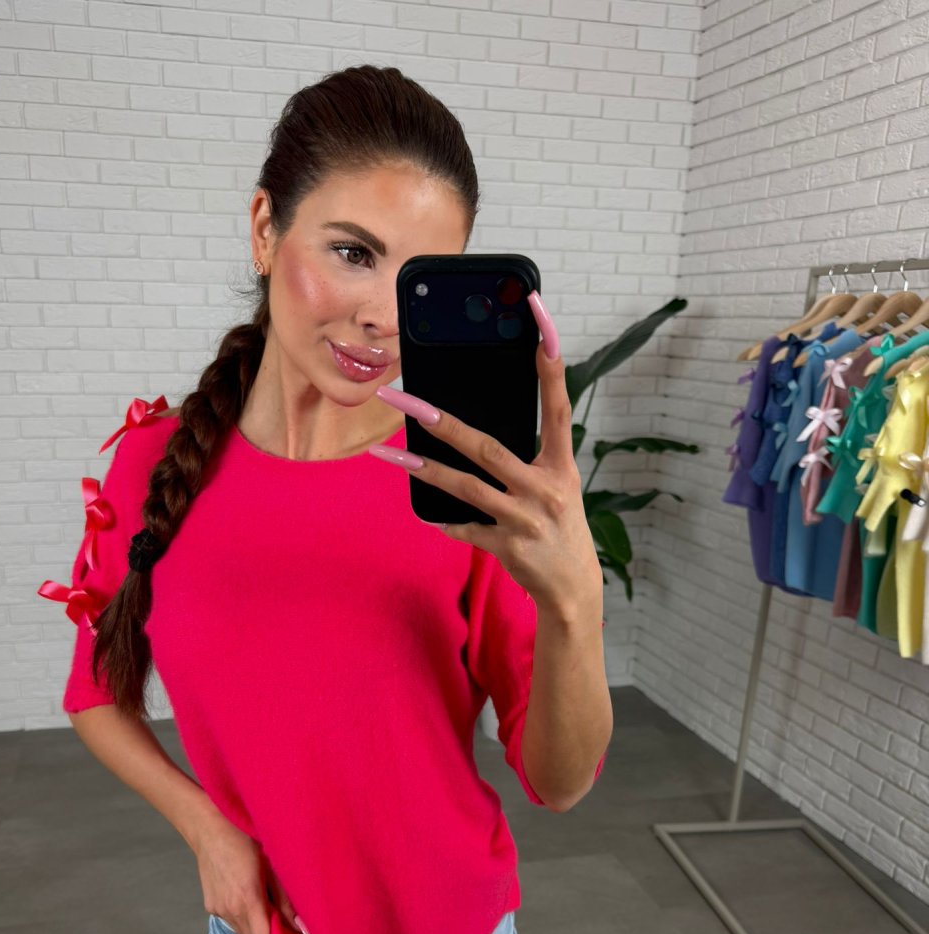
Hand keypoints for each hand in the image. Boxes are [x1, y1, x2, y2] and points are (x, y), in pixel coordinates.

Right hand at [194, 817, 297, 933]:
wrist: (210, 828)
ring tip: (262, 900)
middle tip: (279, 913)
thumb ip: (284, 899)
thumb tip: (299, 925)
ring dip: (255, 926)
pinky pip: (232, 921)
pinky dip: (242, 917)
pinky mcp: (210, 906)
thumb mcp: (272, 865)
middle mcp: (229, 911)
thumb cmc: (245, 839)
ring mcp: (217, 910)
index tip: (290, 929)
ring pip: (242, 933)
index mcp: (247, 901)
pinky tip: (245, 894)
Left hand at [371, 290, 602, 612]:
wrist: (573, 590)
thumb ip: (527, 459)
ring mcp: (525, 518)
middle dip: (440, 421)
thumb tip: (476, 432)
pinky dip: (445, 523)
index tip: (539, 317)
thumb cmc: (558, 529)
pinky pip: (464, 528)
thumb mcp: (556, 488)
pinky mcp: (507, 546)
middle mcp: (545, 488)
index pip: (557, 404)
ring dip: (422, 469)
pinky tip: (426, 516)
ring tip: (386, 454)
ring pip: (464, 486)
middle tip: (401, 397)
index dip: (550, 361)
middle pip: (486, 446)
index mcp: (561, 466)